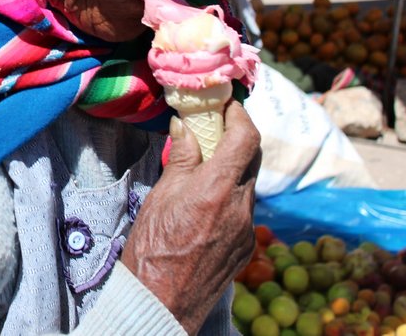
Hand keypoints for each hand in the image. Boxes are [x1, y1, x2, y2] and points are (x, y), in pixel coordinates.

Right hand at [119, 101, 260, 333]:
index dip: (240, 115)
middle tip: (216, 127)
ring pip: (249, 185)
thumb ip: (182, 159)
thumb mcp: (162, 196)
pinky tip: (207, 203)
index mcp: (216, 190)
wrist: (162, 301)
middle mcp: (240, 207)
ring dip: (234, 169)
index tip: (227, 104)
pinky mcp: (247, 246)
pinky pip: (245, 210)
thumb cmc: (153, 248)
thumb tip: (187, 127)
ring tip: (206, 167)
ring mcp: (248, 229)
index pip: (246, 138)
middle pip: (252, 159)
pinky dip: (231, 196)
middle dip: (238, 138)